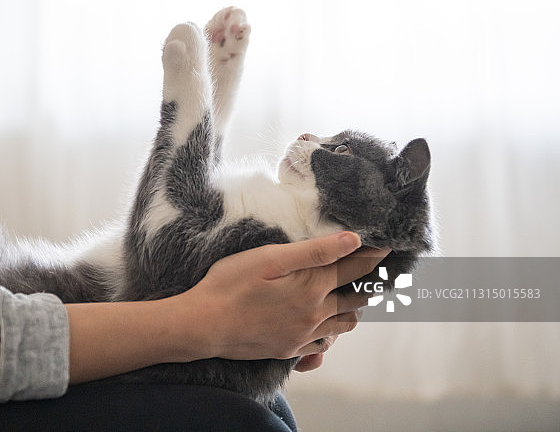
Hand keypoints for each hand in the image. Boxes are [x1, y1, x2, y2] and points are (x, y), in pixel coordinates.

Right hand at [176, 232, 388, 361]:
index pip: (355, 268)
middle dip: (369, 282)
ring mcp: (304, 335)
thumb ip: (314, 251)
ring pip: (345, 323)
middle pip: (357, 298)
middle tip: (375, 269)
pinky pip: (325, 343)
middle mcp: (315, 314)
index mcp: (312, 287)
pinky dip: (332, 331)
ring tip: (353, 294)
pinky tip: (325, 322)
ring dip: (353, 308)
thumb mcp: (269, 257)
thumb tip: (353, 240)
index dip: (374, 255)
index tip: (386, 245)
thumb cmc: (229, 284)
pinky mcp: (290, 349)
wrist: (203, 325)